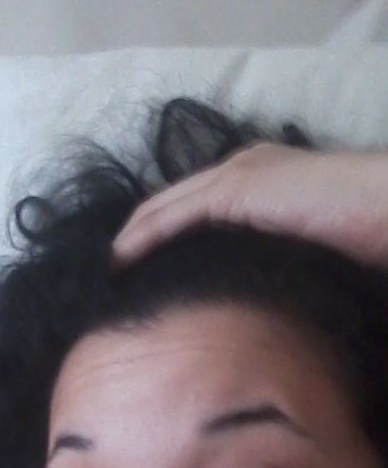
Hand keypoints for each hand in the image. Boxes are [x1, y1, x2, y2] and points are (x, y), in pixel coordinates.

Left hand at [112, 143, 387, 269]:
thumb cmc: (361, 237)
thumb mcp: (303, 249)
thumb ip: (270, 260)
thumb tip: (249, 300)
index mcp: (259, 178)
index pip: (192, 208)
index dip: (159, 238)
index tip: (136, 273)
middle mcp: (241, 167)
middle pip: (169, 205)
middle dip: (136, 238)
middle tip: (108, 276)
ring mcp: (237, 173)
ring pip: (163, 209)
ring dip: (130, 241)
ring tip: (105, 275)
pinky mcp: (236, 188)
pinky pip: (174, 216)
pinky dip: (143, 239)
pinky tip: (120, 263)